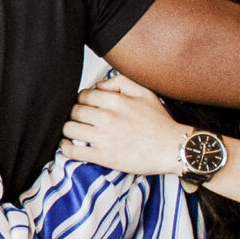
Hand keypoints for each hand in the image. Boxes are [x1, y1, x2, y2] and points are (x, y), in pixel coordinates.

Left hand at [61, 74, 186, 175]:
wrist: (174, 149)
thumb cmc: (161, 124)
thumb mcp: (144, 93)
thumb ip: (119, 82)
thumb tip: (98, 85)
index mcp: (115, 101)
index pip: (82, 96)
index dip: (82, 101)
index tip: (85, 107)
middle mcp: (106, 118)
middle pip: (74, 111)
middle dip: (75, 115)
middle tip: (81, 119)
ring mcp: (103, 138)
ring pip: (69, 129)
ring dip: (69, 130)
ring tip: (74, 131)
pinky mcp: (104, 156)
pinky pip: (73, 151)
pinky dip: (66, 148)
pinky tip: (68, 145)